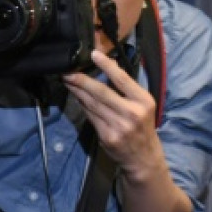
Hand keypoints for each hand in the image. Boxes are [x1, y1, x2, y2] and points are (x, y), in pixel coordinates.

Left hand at [62, 49, 162, 173]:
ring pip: (93, 105)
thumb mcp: (142, 105)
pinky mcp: (107, 137)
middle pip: (102, 93)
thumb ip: (126, 87)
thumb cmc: (142, 126)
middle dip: (82, 81)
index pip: (122, 79)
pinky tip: (76, 97)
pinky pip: (91, 117)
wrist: (143, 158)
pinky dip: (83, 106)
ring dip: (77, 92)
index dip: (106, 66)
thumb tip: (109, 65)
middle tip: (68, 71)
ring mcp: (118, 126)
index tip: (93, 54)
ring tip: (68, 81)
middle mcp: (131, 113)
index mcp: (143, 101)